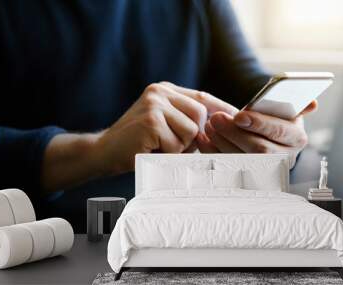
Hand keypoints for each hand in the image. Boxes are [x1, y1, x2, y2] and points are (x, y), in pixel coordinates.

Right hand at [42, 82, 235, 191]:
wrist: (103, 152)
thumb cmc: (136, 142)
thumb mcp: (162, 123)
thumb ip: (184, 119)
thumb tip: (220, 125)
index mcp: (164, 90)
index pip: (202, 97)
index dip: (222, 109)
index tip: (239, 118)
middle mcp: (160, 92)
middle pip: (200, 115)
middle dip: (192, 137)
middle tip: (170, 145)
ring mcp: (154, 105)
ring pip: (191, 131)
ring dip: (178, 147)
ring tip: (157, 147)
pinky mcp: (151, 121)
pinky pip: (177, 145)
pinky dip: (167, 154)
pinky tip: (149, 150)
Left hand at [197, 101, 317, 167]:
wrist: (265, 135)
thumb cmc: (274, 117)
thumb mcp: (286, 108)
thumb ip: (295, 103)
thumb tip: (312, 103)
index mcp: (296, 137)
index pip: (280, 131)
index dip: (259, 124)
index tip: (240, 115)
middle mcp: (284, 157)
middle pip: (259, 149)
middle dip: (235, 133)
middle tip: (216, 119)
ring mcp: (265, 169)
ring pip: (241, 160)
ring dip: (221, 142)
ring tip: (210, 126)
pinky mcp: (246, 175)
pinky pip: (227, 167)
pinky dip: (213, 153)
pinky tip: (204, 139)